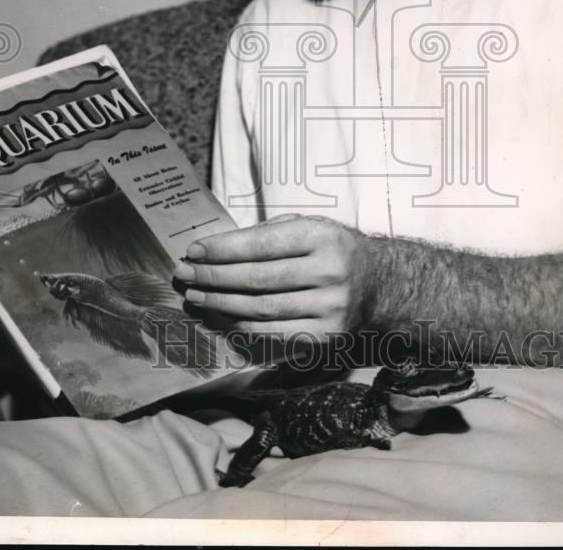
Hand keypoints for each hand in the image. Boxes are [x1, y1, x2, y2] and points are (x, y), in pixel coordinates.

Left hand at [173, 213, 368, 341]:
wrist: (377, 284)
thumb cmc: (330, 250)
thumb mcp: (307, 227)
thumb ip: (267, 234)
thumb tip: (213, 250)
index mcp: (321, 237)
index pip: (261, 245)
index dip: (222, 249)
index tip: (193, 251)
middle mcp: (329, 272)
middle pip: (257, 279)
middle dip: (214, 277)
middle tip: (185, 274)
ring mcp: (329, 307)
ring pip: (261, 309)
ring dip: (221, 303)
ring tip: (196, 295)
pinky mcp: (325, 335)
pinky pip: (272, 333)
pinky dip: (241, 326)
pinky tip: (221, 316)